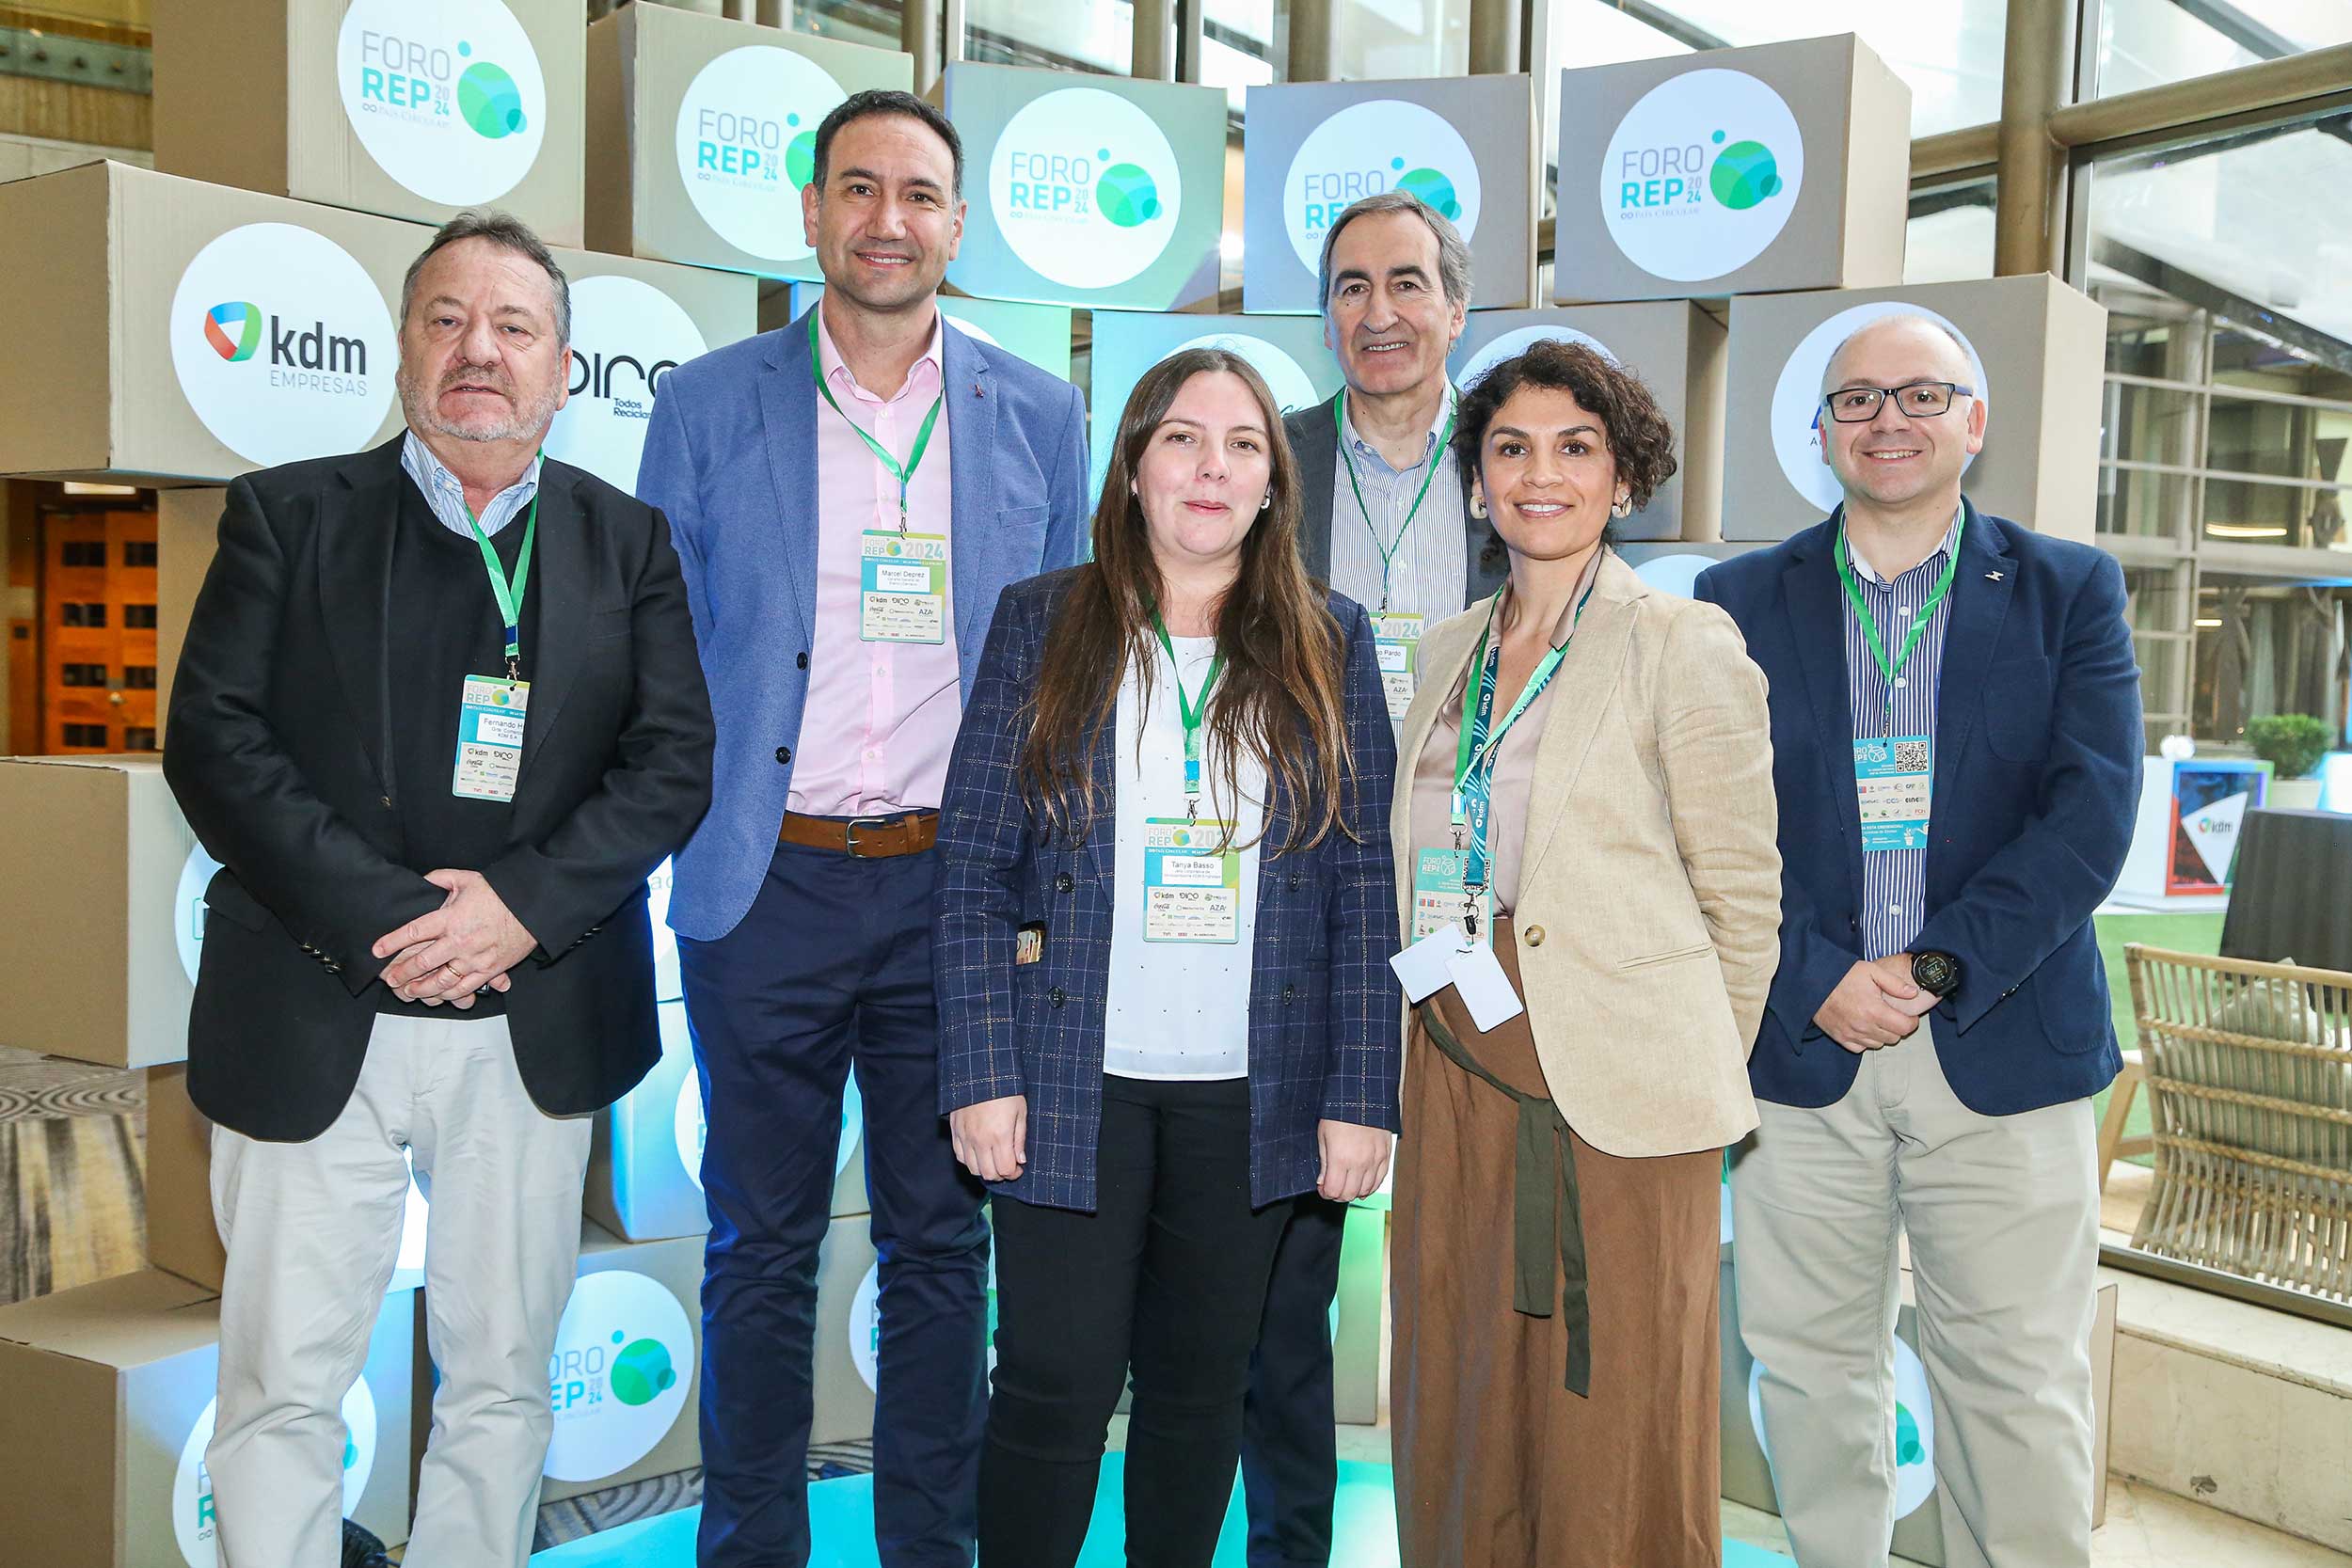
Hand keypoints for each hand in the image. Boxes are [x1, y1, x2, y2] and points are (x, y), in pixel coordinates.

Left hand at [372, 870, 537, 1004]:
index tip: (377, 949)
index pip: (413, 932)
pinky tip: (437, 996)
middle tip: (390, 978)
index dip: (391, 942)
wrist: (532, 908)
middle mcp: (460, 941)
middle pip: (423, 962)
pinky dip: (448, 995)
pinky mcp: (488, 970)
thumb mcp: (468, 879)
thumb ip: (440, 879)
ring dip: (421, 988)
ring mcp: (474, 959)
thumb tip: (422, 881)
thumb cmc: (501, 894)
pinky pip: (464, 988)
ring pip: (441, 981)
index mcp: (451, 918)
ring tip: (408, 991)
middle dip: (402, 973)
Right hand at [950, 1095, 1026, 1182]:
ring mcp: (966, 1137)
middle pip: (988, 1174)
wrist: (980, 1072)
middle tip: (1007, 1166)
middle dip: (1001, 1175)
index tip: (1018, 1167)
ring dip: (985, 1169)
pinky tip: (979, 1153)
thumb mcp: (1021, 1112)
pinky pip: (960, 1156)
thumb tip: (1020, 1160)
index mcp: (1000, 1136)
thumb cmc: (1005, 1090)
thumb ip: (1020, 1139)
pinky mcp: (955, 1131)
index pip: (1005, 1170)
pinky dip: (970, 1160)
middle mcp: (980, 1140)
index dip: (1014, 1173)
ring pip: (972, 1169)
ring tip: (993, 1160)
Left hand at [1317, 1120, 1392, 1202]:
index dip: (1326, 1193)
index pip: (1334, 1190)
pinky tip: (1363, 1185)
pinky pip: (1380, 1180)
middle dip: (1338, 1194)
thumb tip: (1323, 1182)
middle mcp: (1360, 1162)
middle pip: (1349, 1194)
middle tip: (1333, 1187)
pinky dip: (1370, 1187)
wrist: (1362, 1096)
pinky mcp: (1386, 1155)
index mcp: (1341, 1158)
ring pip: (1365, 1190)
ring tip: (1347, 1184)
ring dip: (1354, 1192)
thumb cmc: (1339, 1112)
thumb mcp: (1323, 1136)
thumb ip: (1324, 1163)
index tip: (1323, 1188)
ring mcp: (1375, 1160)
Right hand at [1813, 959, 1925, 1053]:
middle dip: (1897, 1027)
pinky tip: (1864, 1026)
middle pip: (1894, 1038)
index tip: (1910, 1016)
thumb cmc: (1842, 975)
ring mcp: (1851, 1034)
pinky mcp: (1840, 1038)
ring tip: (1877, 1020)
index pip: (1905, 1027)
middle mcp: (1864, 1026)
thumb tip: (1913, 993)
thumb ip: (1895, 984)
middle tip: (1892, 1015)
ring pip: (1878, 1044)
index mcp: (1874, 1010)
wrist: (1813, 982)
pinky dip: (1865, 1040)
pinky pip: (1860, 1048)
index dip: (1912, 1022)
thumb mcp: (1871, 971)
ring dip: (1882, 1034)